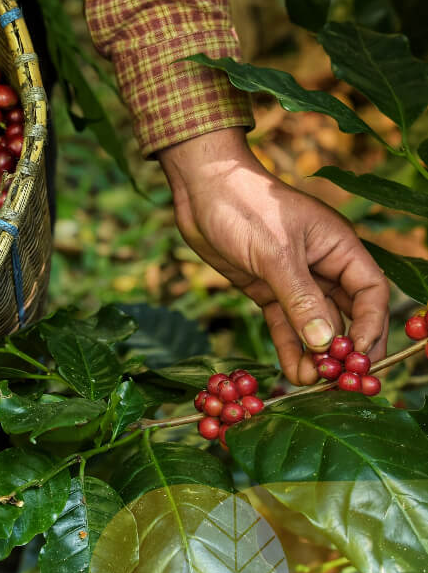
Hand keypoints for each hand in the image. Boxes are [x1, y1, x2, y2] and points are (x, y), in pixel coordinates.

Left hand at [158, 127, 389, 384]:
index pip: (370, 292)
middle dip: (346, 348)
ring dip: (315, 354)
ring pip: (315, 324)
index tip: (360, 358)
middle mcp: (322, 266)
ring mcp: (294, 279)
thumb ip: (301, 298)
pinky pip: (285, 324)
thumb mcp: (275, 252)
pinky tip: (292, 372)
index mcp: (338, 247)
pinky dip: (289, 347)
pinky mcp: (267, 288)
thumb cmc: (245, 206)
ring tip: (312, 384)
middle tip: (341, 381)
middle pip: (348, 313)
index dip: (371, 326)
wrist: (201, 189)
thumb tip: (327, 343)